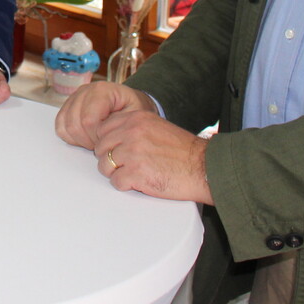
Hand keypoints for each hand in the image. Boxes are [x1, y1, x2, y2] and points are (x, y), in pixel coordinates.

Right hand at [54, 79, 156, 148]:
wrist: (130, 104)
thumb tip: (102, 137)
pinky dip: (71, 136)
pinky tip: (86, 137)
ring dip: (80, 139)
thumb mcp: (135, 116)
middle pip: (74, 124)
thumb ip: (119, 125)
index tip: (108, 140)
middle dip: (88, 140)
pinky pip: (60, 126)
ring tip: (95, 140)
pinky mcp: (68, 106)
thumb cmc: (133, 110)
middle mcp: (85, 90)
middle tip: (102, 143)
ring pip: (65, 126)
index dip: (96, 137)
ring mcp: (74, 97)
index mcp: (102, 90)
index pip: (88, 120)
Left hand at [93, 109, 212, 203]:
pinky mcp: (136, 173)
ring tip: (132, 174)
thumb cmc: (183, 151)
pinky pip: (116, 182)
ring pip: (104, 166)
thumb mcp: (156, 126)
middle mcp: (131, 132)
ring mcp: (132, 153)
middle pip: (100, 148)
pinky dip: (125, 185)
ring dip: (115, 173)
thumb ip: (133, 127)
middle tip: (124, 166)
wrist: (203, 168)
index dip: (107, 143)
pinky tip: (139, 182)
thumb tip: (111, 137)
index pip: (103, 129)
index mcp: (135, 118)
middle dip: (109, 159)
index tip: (115, 151)